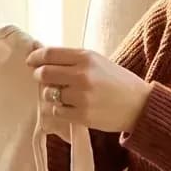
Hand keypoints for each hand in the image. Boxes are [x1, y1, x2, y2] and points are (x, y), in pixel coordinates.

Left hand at [26, 46, 152, 132]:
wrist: (140, 105)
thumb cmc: (117, 82)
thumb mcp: (98, 62)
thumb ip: (72, 59)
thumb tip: (42, 54)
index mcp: (86, 57)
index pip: (49, 54)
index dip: (35, 58)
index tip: (31, 61)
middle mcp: (82, 75)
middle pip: (44, 73)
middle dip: (39, 76)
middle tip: (42, 78)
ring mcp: (81, 97)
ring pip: (49, 94)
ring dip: (52, 94)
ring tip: (65, 95)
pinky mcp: (82, 115)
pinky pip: (57, 111)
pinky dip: (60, 109)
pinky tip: (72, 107)